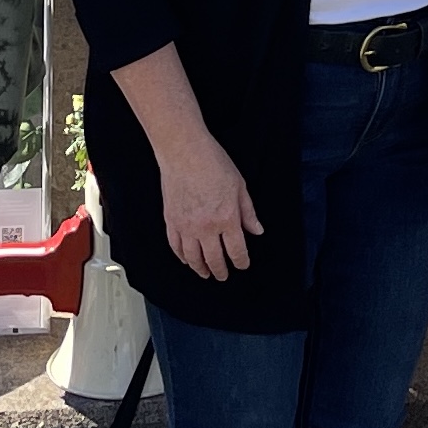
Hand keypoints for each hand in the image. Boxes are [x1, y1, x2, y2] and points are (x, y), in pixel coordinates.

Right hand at [157, 127, 261, 280]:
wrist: (184, 151)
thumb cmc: (213, 163)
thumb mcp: (240, 186)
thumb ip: (248, 212)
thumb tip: (256, 230)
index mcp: (227, 219)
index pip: (236, 250)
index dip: (241, 261)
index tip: (243, 265)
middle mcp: (206, 228)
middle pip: (214, 259)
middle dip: (221, 270)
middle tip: (223, 276)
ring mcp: (186, 226)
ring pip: (193, 258)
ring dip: (200, 269)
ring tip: (205, 273)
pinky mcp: (171, 221)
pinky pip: (176, 246)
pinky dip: (182, 257)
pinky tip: (187, 260)